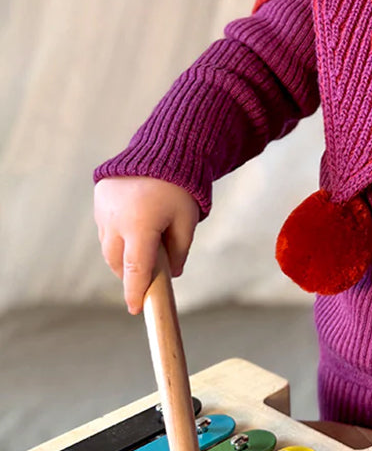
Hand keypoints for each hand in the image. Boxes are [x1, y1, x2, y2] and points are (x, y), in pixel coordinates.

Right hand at [94, 176, 199, 314]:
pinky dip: (117, 232)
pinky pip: (106, 225)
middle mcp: (117, 219)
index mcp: (141, 225)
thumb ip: (179, 250)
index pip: (135, 269)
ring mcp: (104, 208)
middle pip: (118, 260)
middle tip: (146, 274)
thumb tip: (172, 274)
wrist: (166, 147)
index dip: (135, 291)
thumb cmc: (182, 185)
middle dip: (130, 271)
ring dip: (122, 252)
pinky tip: (134, 224)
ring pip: (109, 245)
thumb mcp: (187, 219)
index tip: (135, 309)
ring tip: (143, 245)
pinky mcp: (100, 198)